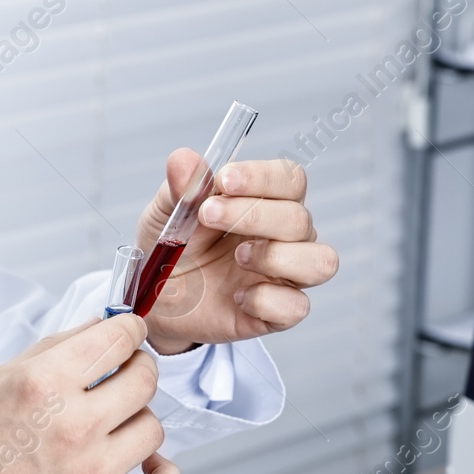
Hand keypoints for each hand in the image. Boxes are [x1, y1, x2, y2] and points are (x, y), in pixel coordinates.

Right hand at [0, 313, 181, 473]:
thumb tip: (103, 326)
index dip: (129, 331)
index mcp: (43, 384)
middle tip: (121, 381)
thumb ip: (55, 348)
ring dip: (137, 423)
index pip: (119, 338)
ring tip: (113, 430)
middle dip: (136, 372)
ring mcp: (92, 473)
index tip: (128, 338)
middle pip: (145, 380)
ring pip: (153, 428)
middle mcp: (72, 425)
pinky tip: (146, 466)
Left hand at [135, 154, 338, 354]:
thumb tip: (184, 160)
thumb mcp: (166, 212)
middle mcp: (285, 237)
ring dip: (276, 256)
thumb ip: (180, 187)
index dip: (263, 177)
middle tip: (207, 215)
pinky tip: (236, 297)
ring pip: (320, 261)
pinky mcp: (276, 313)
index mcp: (266, 202)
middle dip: (253, 215)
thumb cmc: (171, 248)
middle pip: (300, 219)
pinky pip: (297, 307)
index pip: (290, 180)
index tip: (224, 180)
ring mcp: (284, 276)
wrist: (153, 298)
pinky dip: (266, 300)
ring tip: (237, 257)